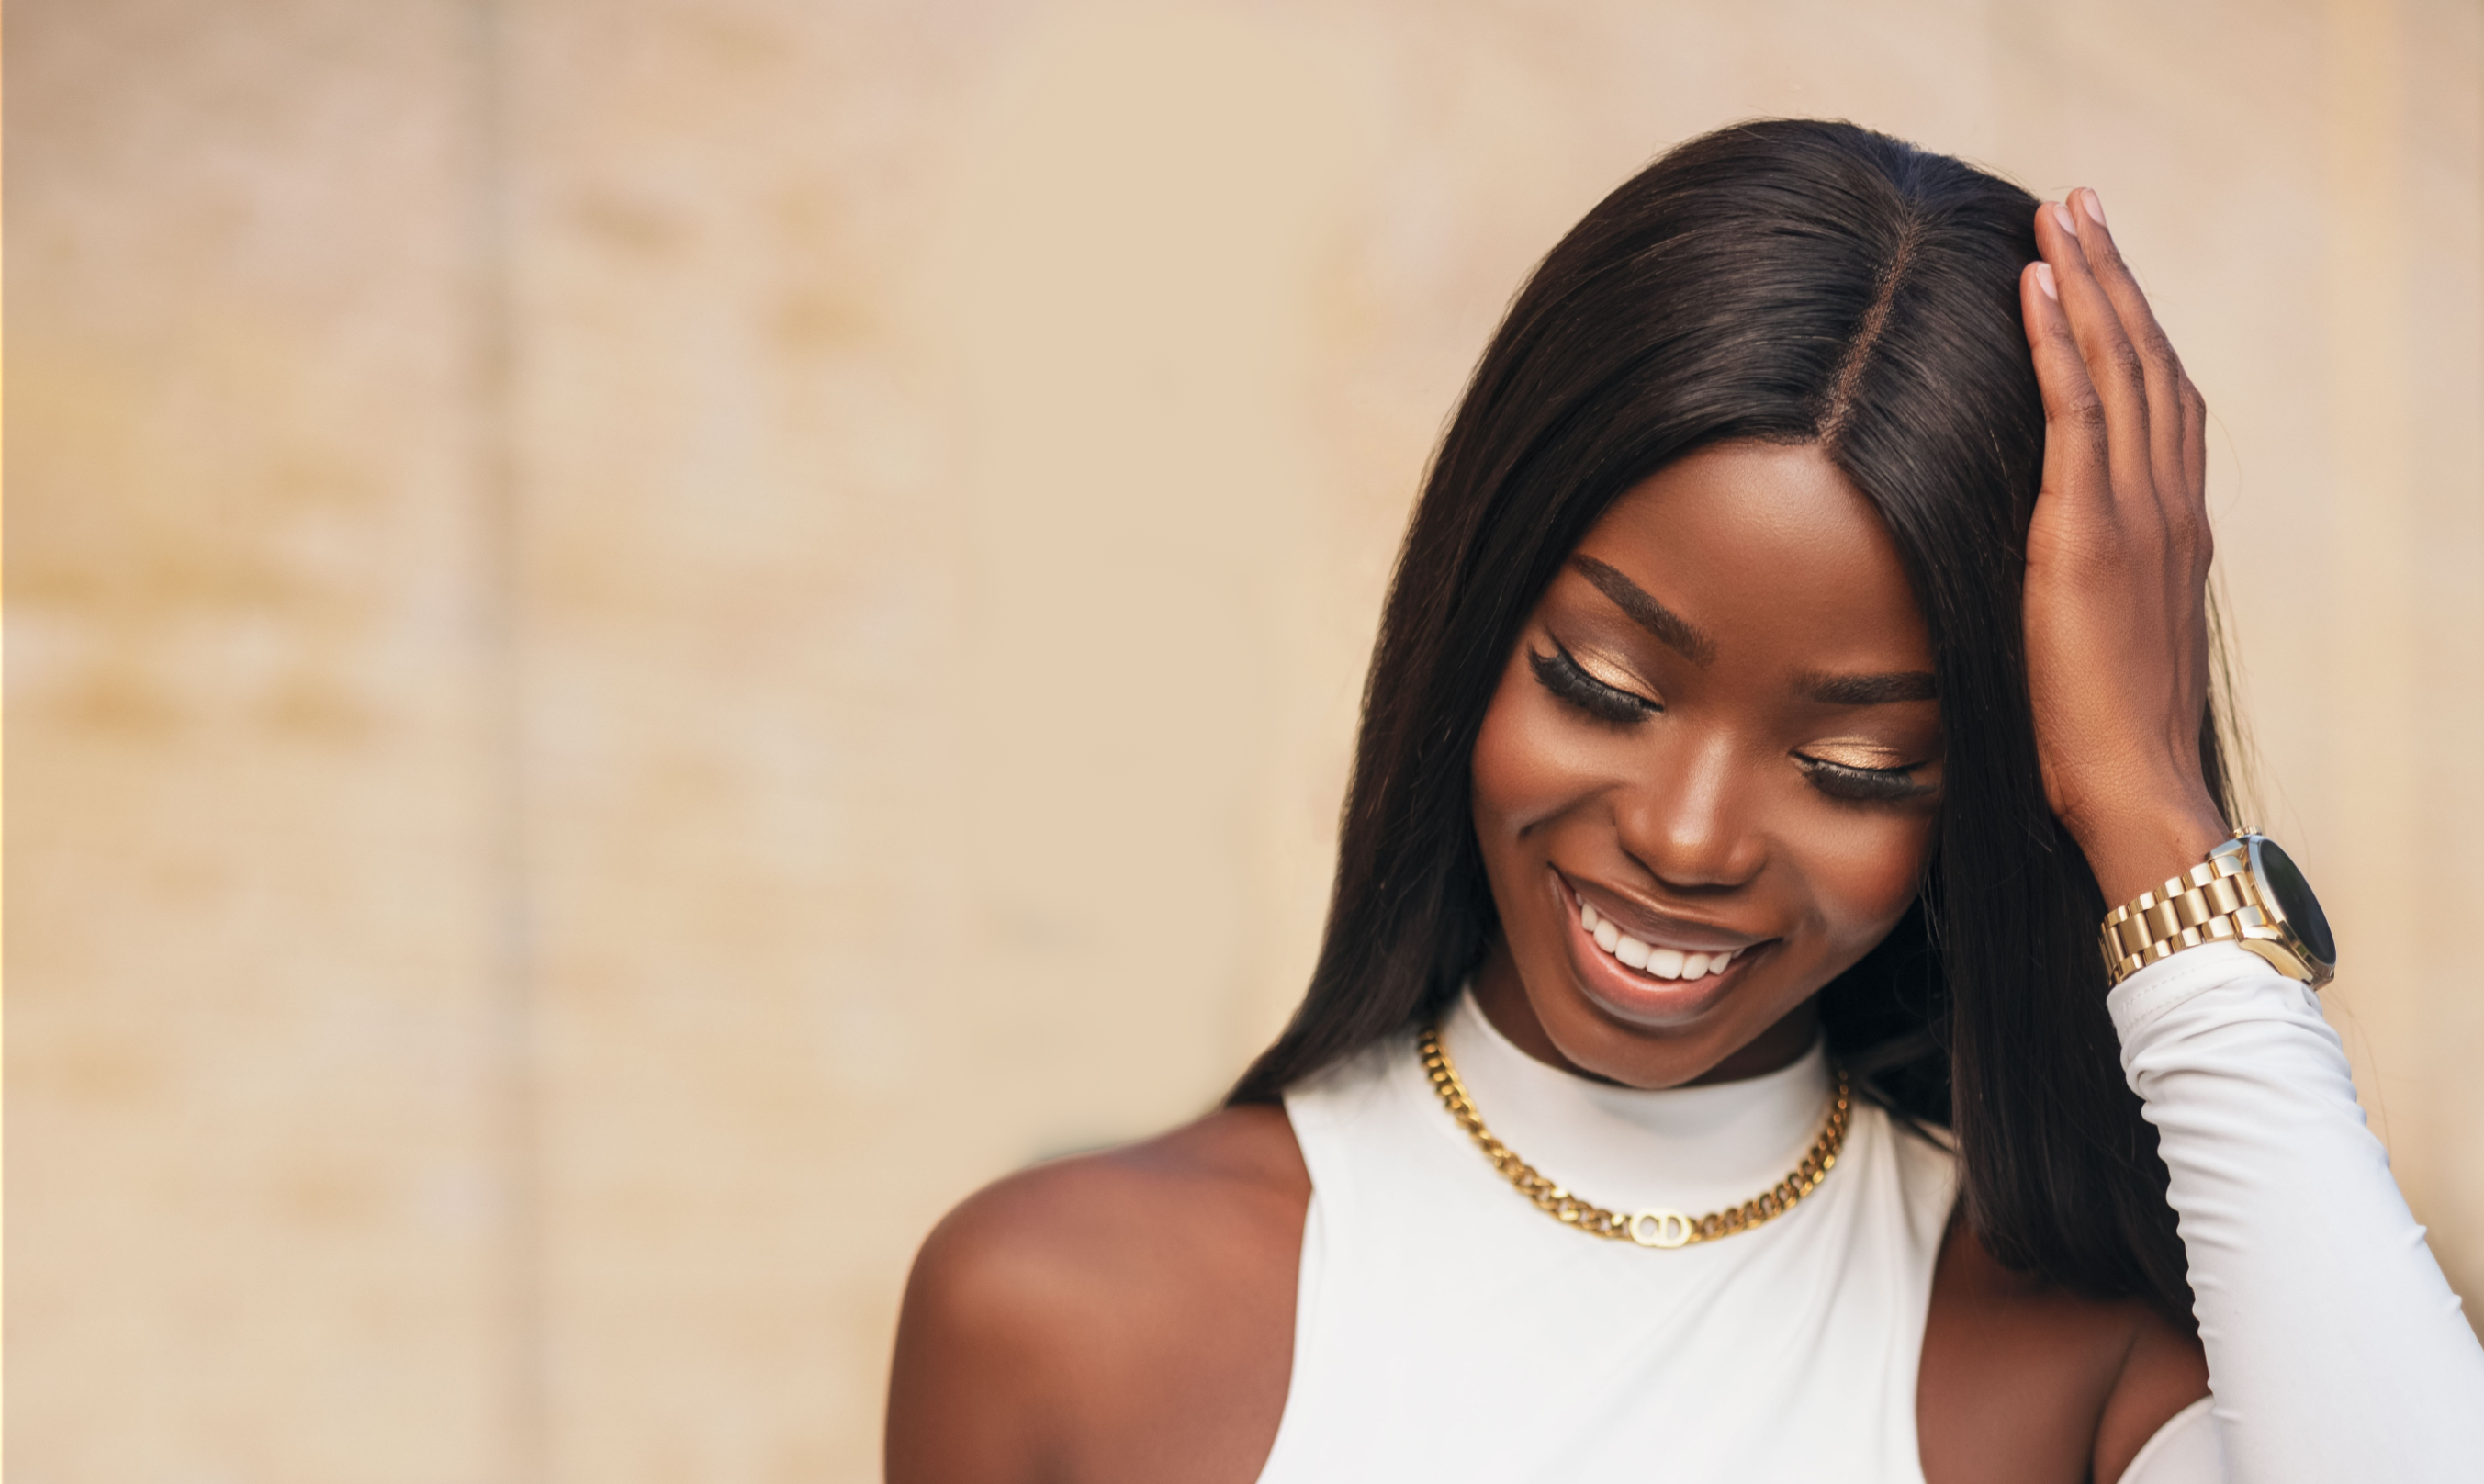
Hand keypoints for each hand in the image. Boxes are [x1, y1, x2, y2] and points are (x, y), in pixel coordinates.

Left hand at [2019, 188, 2229, 908]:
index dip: (2132, 327)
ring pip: (2118, 367)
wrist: (2133, 789)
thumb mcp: (2094, 636)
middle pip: (2146, 361)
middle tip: (2081, 205)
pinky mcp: (2089, 532)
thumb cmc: (2099, 740)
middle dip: (2114, 277)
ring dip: (2088, 283)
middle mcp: (2166, 505)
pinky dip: (2058, 342)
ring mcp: (2136, 514)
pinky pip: (2077, 412)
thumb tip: (2038, 560)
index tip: (2099, 270)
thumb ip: (2080, 584)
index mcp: (2170, 528)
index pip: (2157, 401)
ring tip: (2058, 215)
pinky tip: (2036, 285)